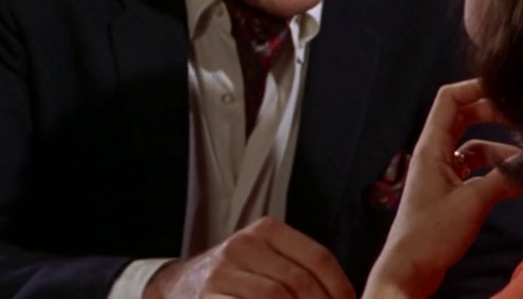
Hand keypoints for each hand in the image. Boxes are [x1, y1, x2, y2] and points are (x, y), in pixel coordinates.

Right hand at [146, 217, 355, 298]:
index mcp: (266, 231)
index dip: (339, 287)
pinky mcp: (209, 298)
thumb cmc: (233, 277)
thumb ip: (299, 270)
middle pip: (299, 281)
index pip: (317, 257)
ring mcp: (222, 273)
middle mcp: (243, 246)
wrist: (178, 286)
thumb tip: (344, 297)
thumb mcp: (264, 258)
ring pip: (276, 297)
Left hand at [364, 80, 521, 298]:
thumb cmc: (430, 235)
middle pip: (463, 117)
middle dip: (492, 114)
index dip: (475, 88)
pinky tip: (515, 182)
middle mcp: (434, 154)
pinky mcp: (448, 191)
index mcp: (431, 147)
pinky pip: (474, 169)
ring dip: (498, 149)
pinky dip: (494, 171)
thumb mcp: (472, 202)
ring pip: (472, 145)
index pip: (449, 99)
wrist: (410, 269)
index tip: (504, 89)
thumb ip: (503, 179)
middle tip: (521, 120)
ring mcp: (441, 172)